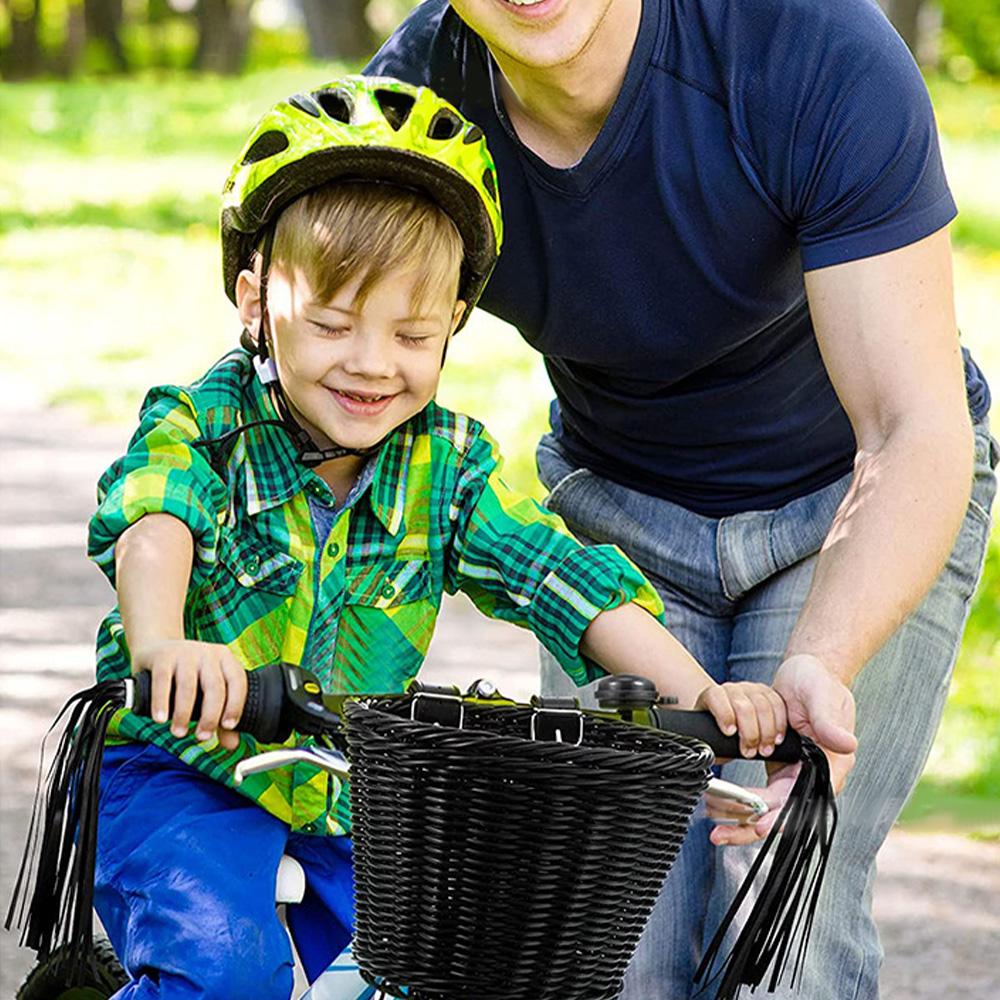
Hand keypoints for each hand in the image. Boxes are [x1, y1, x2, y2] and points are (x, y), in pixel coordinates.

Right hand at [131, 639, 247, 749]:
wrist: (156, 649)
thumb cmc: (187, 676)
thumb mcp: (205, 691)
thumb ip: (220, 716)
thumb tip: (232, 745)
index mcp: (225, 659)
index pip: (237, 682)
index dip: (235, 705)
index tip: (228, 727)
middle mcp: (208, 654)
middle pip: (215, 687)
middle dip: (210, 716)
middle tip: (202, 736)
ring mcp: (186, 653)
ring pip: (188, 686)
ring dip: (184, 714)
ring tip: (179, 732)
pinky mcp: (163, 656)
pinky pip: (163, 681)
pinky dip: (162, 702)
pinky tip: (160, 719)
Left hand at [695, 681, 787, 758]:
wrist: (727, 720)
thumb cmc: (716, 730)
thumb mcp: (709, 737)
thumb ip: (712, 743)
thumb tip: (712, 753)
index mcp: (712, 695)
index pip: (716, 697)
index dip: (724, 715)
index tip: (730, 733)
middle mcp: (732, 690)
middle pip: (744, 706)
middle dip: (750, 733)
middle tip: (750, 752)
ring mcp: (750, 689)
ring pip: (763, 705)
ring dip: (767, 732)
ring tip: (765, 750)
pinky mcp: (768, 693)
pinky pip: (778, 704)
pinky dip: (780, 724)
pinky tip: (777, 738)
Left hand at [708, 654, 857, 845]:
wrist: (805, 673)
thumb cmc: (818, 683)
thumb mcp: (822, 697)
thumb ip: (830, 722)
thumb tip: (846, 745)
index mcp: (831, 763)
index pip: (807, 800)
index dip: (784, 816)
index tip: (761, 825)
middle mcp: (814, 775)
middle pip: (783, 812)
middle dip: (752, 825)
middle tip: (721, 835)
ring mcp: (796, 773)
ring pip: (769, 808)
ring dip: (741, 819)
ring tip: (713, 827)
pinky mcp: (780, 767)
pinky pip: (761, 795)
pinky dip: (741, 802)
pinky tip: (719, 807)